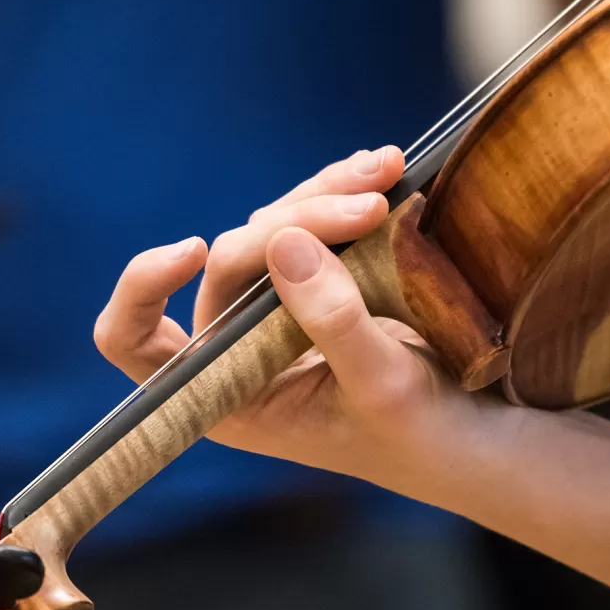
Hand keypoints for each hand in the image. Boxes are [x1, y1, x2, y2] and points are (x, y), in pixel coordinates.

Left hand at [93, 147, 521, 507]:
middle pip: (228, 260)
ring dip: (325, 194)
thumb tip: (283, 244)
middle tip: (369, 208)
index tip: (195, 248)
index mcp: (223, 395)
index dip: (140, 287)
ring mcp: (275, 312)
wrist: (478, 437)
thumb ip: (332, 322)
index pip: (130, 339)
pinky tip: (384, 171)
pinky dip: (343, 194)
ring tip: (386, 172)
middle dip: (296, 223)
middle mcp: (236, 349)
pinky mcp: (318, 283)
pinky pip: (311, 223)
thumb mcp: (383, 387)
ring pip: (272, 229)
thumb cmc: (424, 438)